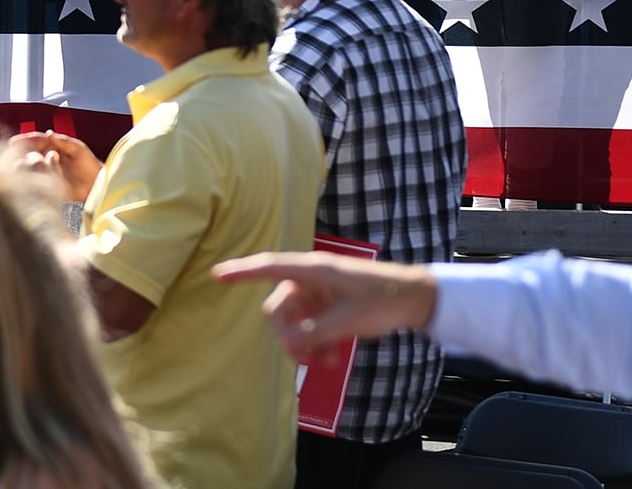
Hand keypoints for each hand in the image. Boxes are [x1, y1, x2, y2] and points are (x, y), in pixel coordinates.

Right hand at [8, 131, 102, 202]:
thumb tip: (49, 133)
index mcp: (53, 145)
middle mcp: (47, 156)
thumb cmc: (90, 164)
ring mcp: (46, 170)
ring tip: (23, 169)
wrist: (97, 185)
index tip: (13, 143)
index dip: (23, 140)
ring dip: (25, 167)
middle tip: (13, 158)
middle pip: (29, 152)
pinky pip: (35, 180)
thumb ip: (64, 142)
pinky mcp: (47, 183)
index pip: (35, 139)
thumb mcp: (79, 150)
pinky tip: (28, 181)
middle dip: (21, 154)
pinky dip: (29, 179)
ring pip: (30, 166)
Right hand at [211, 252, 438, 362]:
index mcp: (313, 271)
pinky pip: (308, 325)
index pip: (270, 267)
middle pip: (279, 307)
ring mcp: (317, 292)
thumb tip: (284, 344)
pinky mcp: (326, 305)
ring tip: (323, 363)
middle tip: (305, 361)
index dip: (242, 271)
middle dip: (287, 335)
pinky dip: (314, 342)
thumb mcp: (348, 321)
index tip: (216, 275)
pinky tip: (329, 359)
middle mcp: (309, 279)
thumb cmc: (383, 300)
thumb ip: (314, 332)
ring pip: (293, 320)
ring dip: (303, 343)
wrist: (415, 299)